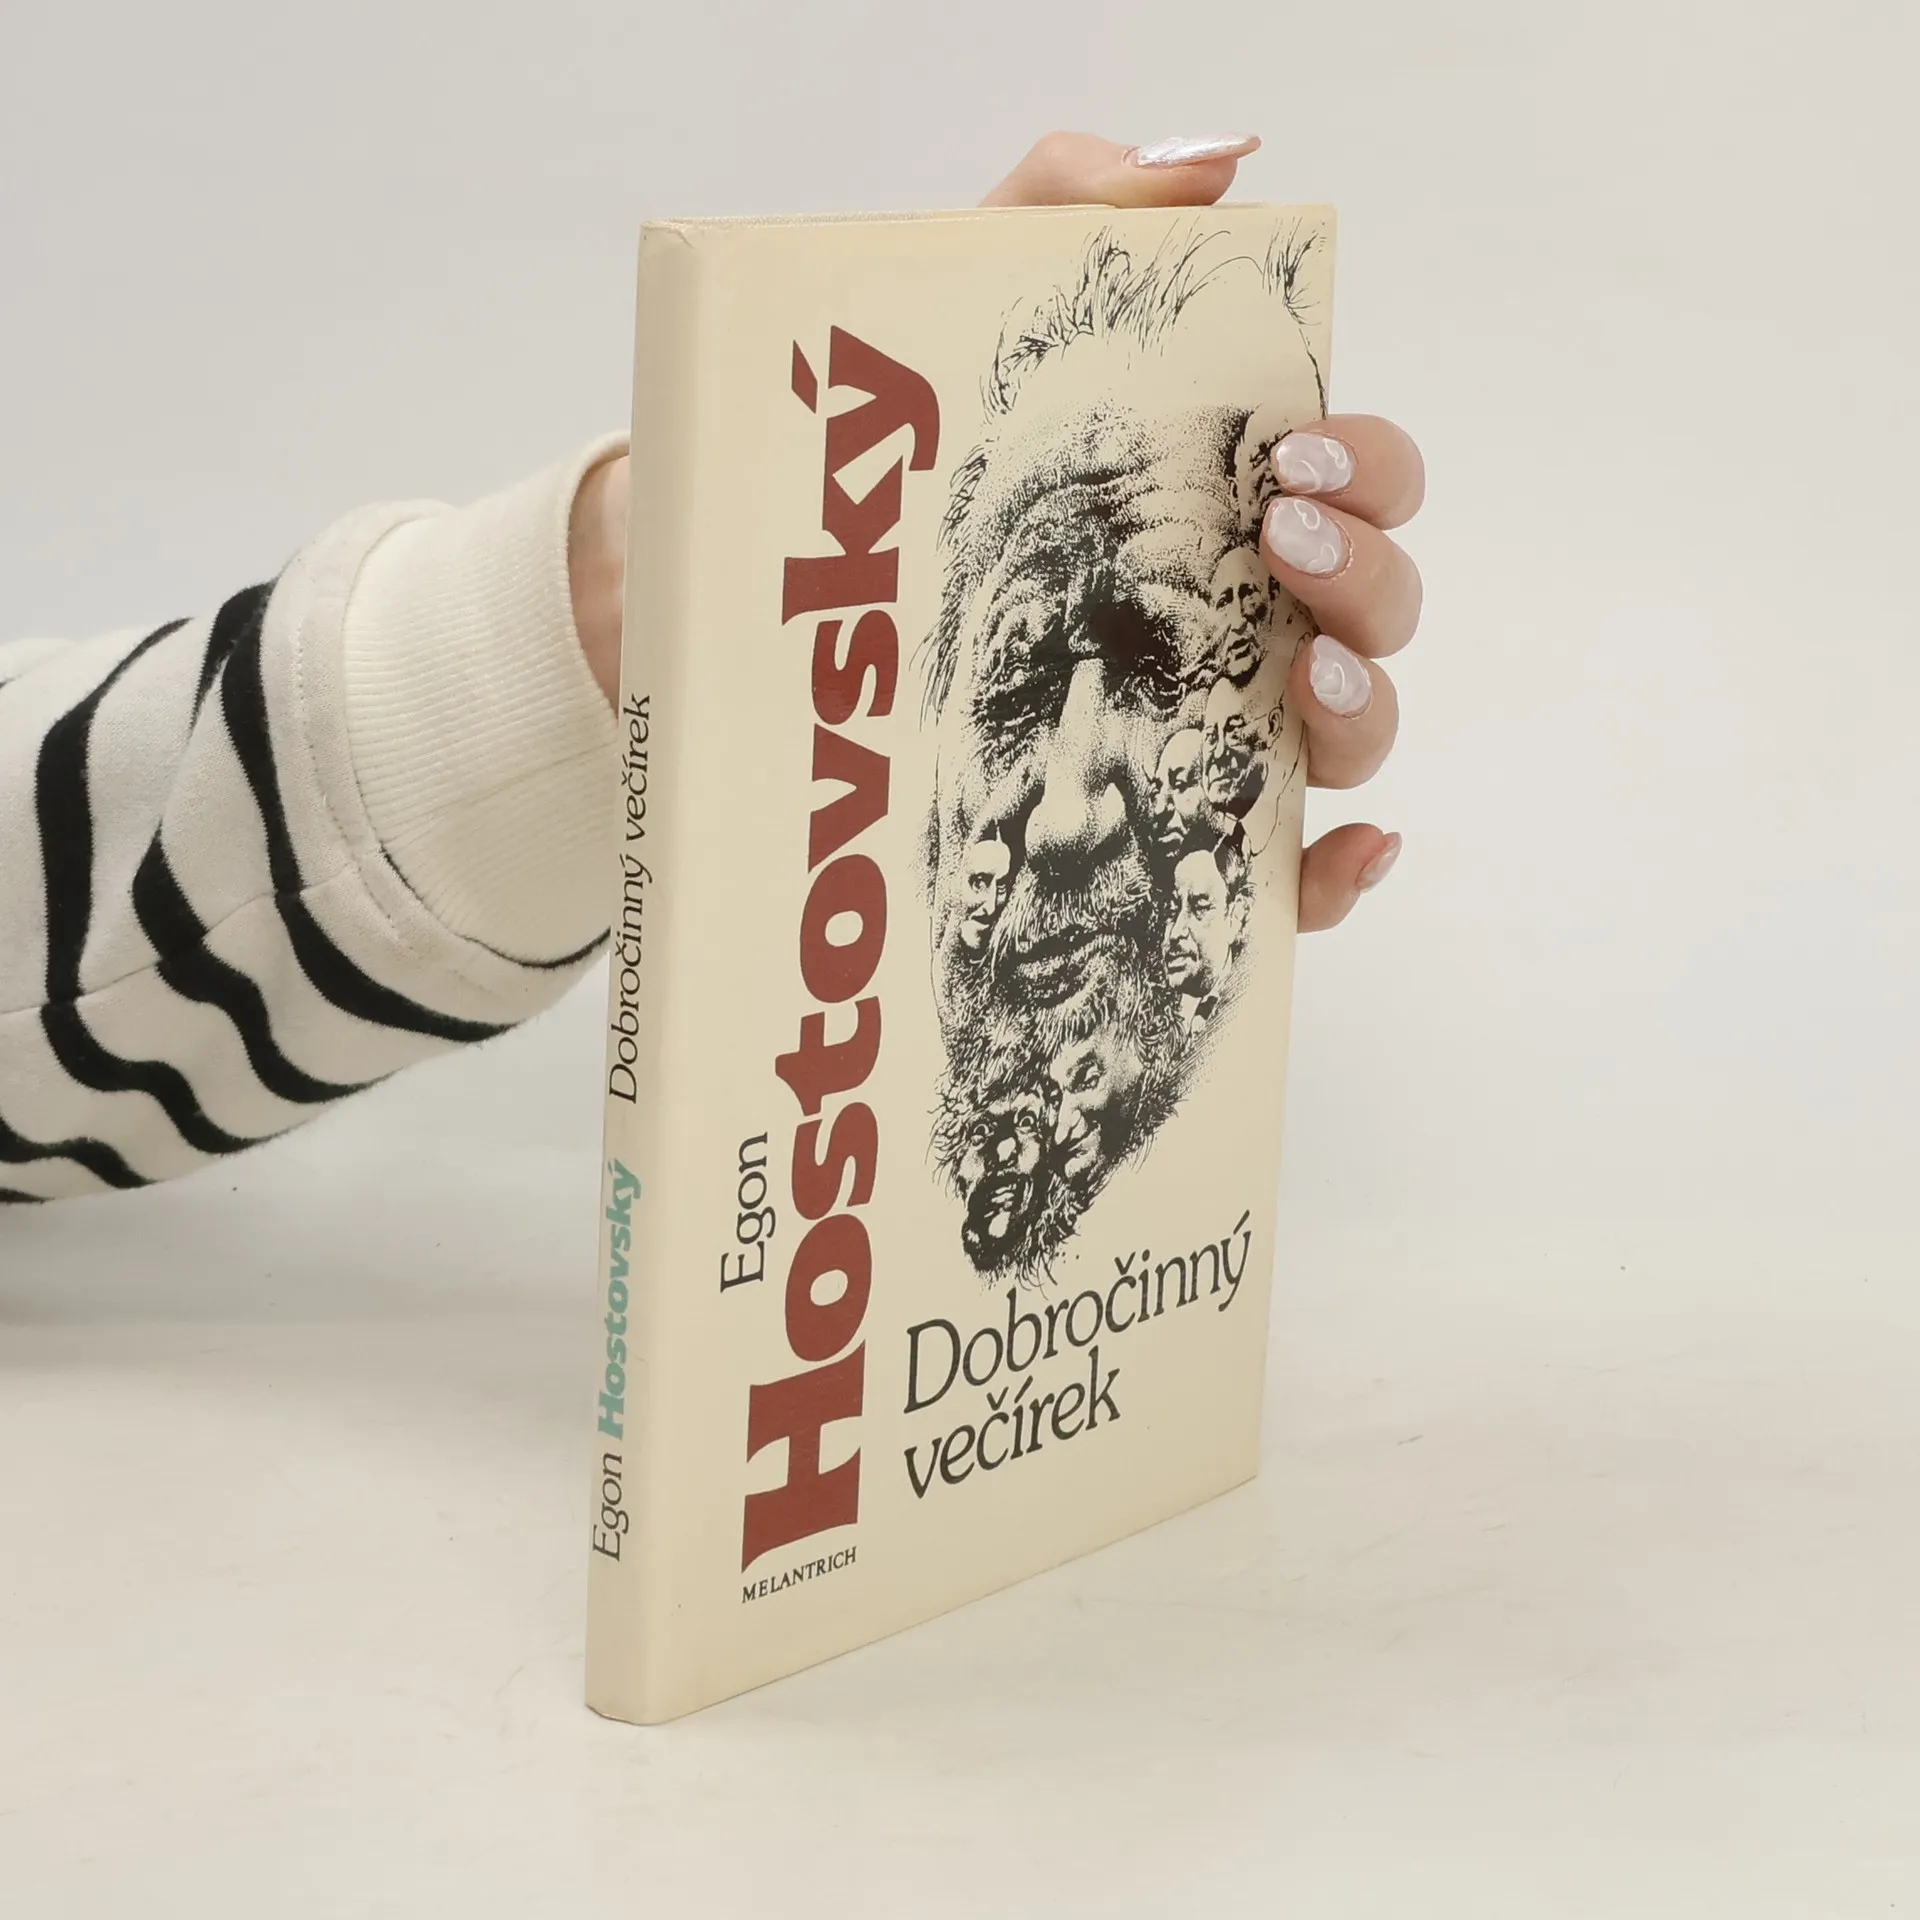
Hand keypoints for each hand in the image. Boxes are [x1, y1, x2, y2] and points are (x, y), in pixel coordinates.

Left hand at [573, 131, 1424, 935]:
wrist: (748, 598)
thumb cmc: (880, 467)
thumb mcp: (953, 311)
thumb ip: (1065, 206)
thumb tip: (1214, 160)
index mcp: (1211, 507)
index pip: (1356, 482)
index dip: (1368, 466)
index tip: (1291, 454)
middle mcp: (1234, 623)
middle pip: (1378, 605)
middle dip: (1366, 570)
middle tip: (1275, 537)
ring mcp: (1208, 739)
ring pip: (1352, 737)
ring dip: (1363, 704)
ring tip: (1295, 674)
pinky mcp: (1163, 844)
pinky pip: (1287, 882)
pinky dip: (1339, 873)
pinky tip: (1340, 850)